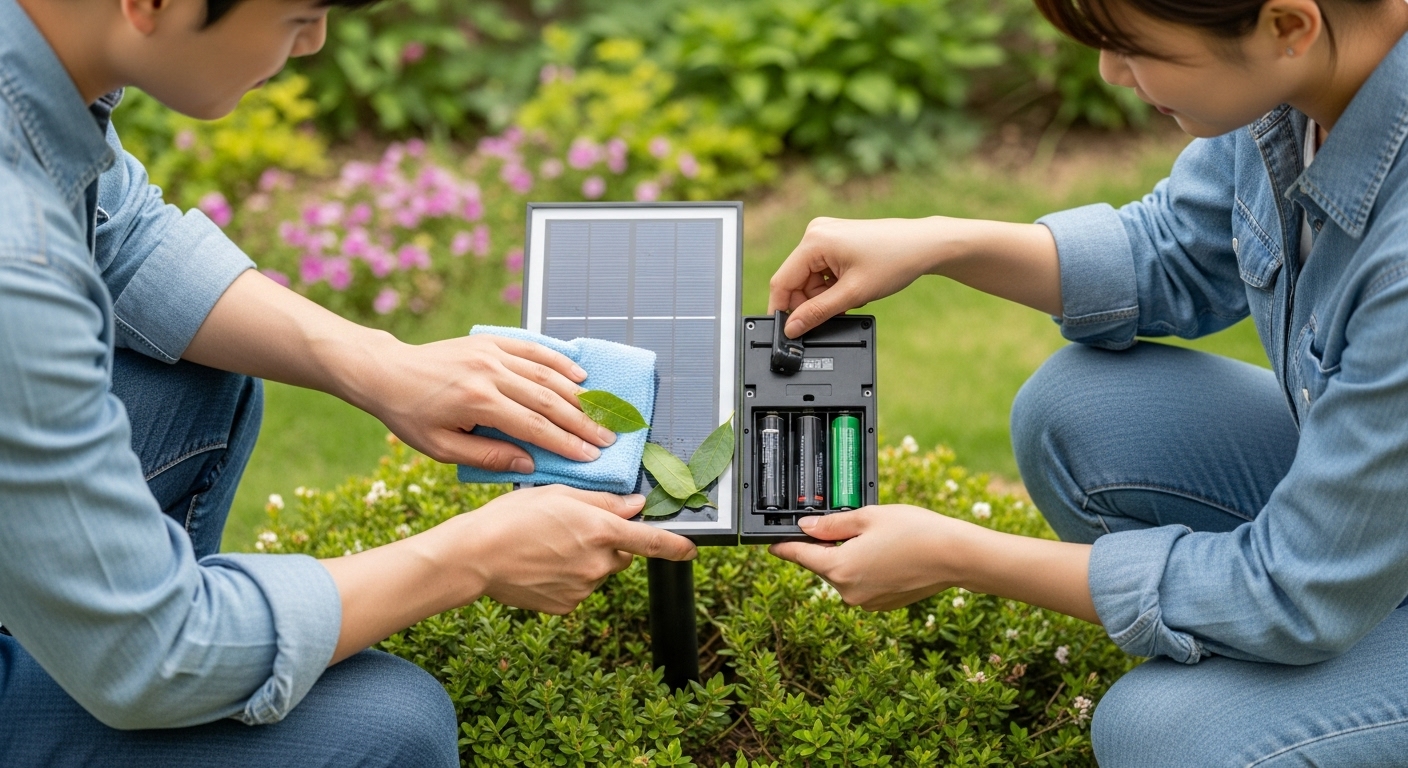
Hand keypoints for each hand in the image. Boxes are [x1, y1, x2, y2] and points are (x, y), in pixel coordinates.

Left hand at [359, 334, 616, 471]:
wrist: (387, 372)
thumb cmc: (410, 416)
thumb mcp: (440, 448)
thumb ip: (486, 456)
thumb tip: (529, 464)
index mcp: (478, 402)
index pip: (534, 426)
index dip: (566, 443)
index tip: (590, 456)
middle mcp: (490, 373)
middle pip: (548, 400)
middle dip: (582, 421)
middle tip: (607, 438)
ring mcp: (492, 353)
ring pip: (546, 374)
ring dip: (578, 394)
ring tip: (601, 412)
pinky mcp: (491, 341)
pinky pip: (533, 349)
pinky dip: (559, 361)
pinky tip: (579, 376)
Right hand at [456, 485, 697, 613]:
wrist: (476, 557)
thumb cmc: (512, 518)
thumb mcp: (559, 495)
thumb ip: (603, 501)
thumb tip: (636, 506)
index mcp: (601, 531)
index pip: (653, 542)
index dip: (677, 546)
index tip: (692, 550)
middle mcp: (598, 563)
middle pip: (621, 554)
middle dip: (608, 543)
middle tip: (572, 530)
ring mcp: (583, 588)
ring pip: (598, 572)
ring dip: (585, 560)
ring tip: (548, 546)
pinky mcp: (567, 606)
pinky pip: (579, 589)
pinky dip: (568, 578)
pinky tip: (542, 566)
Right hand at [768, 217, 944, 337]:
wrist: (924, 245)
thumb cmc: (894, 261)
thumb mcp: (852, 294)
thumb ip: (817, 313)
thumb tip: (792, 328)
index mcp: (814, 241)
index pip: (782, 281)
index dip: (783, 309)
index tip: (788, 332)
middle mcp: (815, 233)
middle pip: (796, 281)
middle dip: (812, 302)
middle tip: (836, 313)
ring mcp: (825, 234)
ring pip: (810, 278)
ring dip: (826, 295)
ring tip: (852, 297)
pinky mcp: (835, 239)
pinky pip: (822, 270)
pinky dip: (833, 285)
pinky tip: (853, 287)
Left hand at [769, 505, 972, 610]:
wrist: (954, 556)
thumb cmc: (914, 531)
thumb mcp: (867, 517)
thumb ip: (831, 525)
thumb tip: (804, 528)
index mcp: (839, 568)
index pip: (799, 556)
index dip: (784, 547)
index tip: (771, 543)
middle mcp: (847, 592)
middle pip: (823, 565)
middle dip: (828, 546)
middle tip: (850, 525)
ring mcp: (865, 602)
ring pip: (844, 574)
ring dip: (849, 557)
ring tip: (878, 538)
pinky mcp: (881, 605)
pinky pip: (862, 584)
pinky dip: (866, 569)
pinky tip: (887, 554)